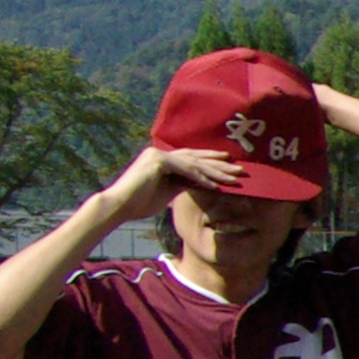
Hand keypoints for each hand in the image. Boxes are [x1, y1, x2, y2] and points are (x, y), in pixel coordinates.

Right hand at [109, 143, 238, 208]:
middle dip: (219, 164)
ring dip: (216, 171)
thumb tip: (200, 183)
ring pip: (194, 163)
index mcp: (160, 158)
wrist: (119, 206)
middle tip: (240, 168)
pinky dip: (201, 178)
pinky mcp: (158, 161)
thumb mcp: (168, 192)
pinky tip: (216, 185)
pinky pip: (185, 170)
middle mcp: (159, 153)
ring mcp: (158, 155)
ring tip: (234, 177)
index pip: (190, 157)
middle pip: (195, 158)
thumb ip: (182, 184)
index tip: (228, 163)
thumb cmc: (139, 203)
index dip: (210, 160)